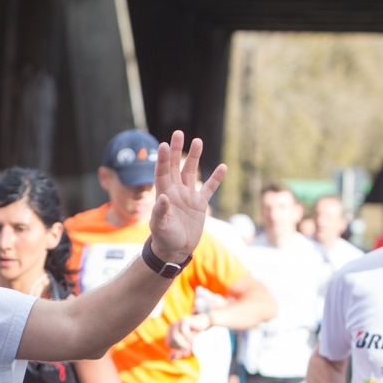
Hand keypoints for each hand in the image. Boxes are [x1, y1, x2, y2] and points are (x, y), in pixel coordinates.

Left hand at [146, 131, 227, 264]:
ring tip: (198, 141)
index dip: (163, 159)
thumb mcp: (160, 227)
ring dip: (194, 157)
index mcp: (163, 194)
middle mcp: (175, 192)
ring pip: (191, 172)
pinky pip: (209, 188)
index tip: (164, 145)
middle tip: (178, 133)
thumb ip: (160, 212)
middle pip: (175, 167)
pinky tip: (223, 167)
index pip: (162, 172)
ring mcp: (187, 196)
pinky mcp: (199, 204)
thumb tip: (163, 197)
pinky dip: (215, 178)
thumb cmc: (164, 239)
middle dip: (176, 150)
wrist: (176, 250)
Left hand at [165, 313, 209, 357]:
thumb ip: (178, 351)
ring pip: (176, 337)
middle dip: (182, 346)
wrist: (203, 323)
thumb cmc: (194, 334)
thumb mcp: (186, 344)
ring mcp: (178, 323)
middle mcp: (172, 327)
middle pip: (172, 341)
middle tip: (190, 347)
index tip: (187, 350)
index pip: (169, 344)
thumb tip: (170, 359)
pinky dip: (188, 336)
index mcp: (170, 333)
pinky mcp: (185, 320)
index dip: (178, 349)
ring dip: (185, 343)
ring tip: (192, 343)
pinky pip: (183, 330)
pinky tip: (193, 336)